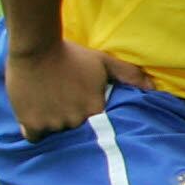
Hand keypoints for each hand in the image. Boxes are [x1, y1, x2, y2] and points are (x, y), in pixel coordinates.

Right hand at [2, 38, 145, 137]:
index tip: (79, 104)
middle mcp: (76, 120)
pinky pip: (34, 136)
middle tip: (61, 100)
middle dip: (69, 117)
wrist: (36, 48)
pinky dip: (34, 129)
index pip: (95, 124)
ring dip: (51, 123)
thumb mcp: (104, 62)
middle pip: (74, 128)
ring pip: (54, 132)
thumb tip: (152, 88)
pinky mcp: (31, 123)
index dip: (86, 115)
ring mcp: (53, 123)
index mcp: (95, 109)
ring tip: (48, 103)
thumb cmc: (72, 54)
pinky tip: (35, 114)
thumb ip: (129, 75)